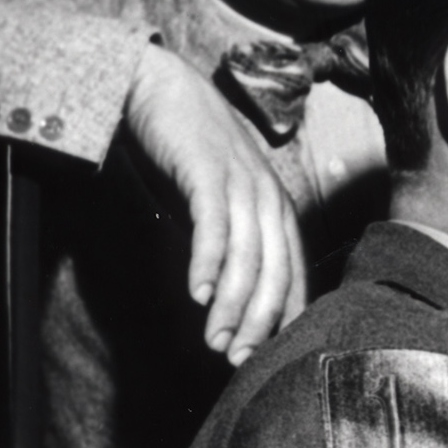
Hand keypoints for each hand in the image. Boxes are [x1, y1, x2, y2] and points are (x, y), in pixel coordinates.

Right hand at [120, 43, 305, 361]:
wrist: (155, 86)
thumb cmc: (184, 151)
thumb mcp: (216, 203)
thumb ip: (228, 242)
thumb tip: (226, 296)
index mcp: (277, 209)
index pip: (291, 275)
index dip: (279, 319)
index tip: (263, 358)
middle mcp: (269, 197)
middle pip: (275, 272)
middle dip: (258, 322)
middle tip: (237, 361)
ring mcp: (242, 182)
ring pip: (248, 255)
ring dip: (232, 304)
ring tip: (214, 340)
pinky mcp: (209, 169)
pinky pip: (214, 224)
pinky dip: (208, 261)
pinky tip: (198, 293)